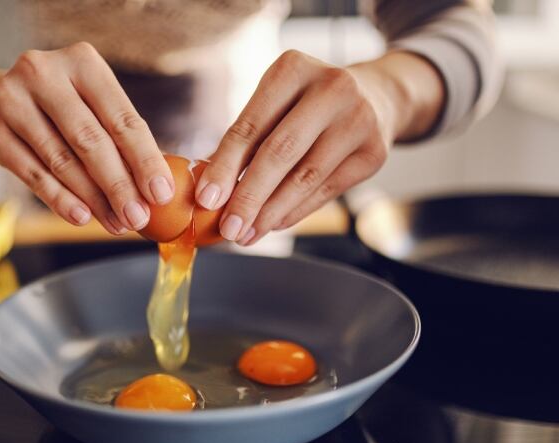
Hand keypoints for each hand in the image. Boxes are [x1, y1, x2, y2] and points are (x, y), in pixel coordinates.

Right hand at [0, 43, 175, 233]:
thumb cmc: (60, 109)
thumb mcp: (92, 105)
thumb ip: (121, 139)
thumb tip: (156, 191)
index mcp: (82, 61)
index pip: (122, 118)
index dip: (145, 160)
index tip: (161, 194)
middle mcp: (44, 73)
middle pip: (91, 141)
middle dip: (119, 186)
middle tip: (138, 218)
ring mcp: (12, 100)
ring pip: (62, 162)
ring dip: (93, 200)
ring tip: (116, 223)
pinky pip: (34, 175)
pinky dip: (61, 200)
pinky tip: (82, 217)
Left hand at [195, 50, 443, 244]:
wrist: (376, 96)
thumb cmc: (306, 104)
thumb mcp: (276, 104)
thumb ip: (245, 141)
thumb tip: (208, 191)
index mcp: (293, 68)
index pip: (250, 126)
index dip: (224, 166)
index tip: (205, 199)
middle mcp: (331, 87)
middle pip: (279, 153)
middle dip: (248, 196)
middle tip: (227, 228)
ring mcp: (358, 119)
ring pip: (304, 178)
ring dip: (270, 213)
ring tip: (246, 235)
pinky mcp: (374, 152)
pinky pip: (325, 191)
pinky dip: (294, 212)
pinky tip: (272, 225)